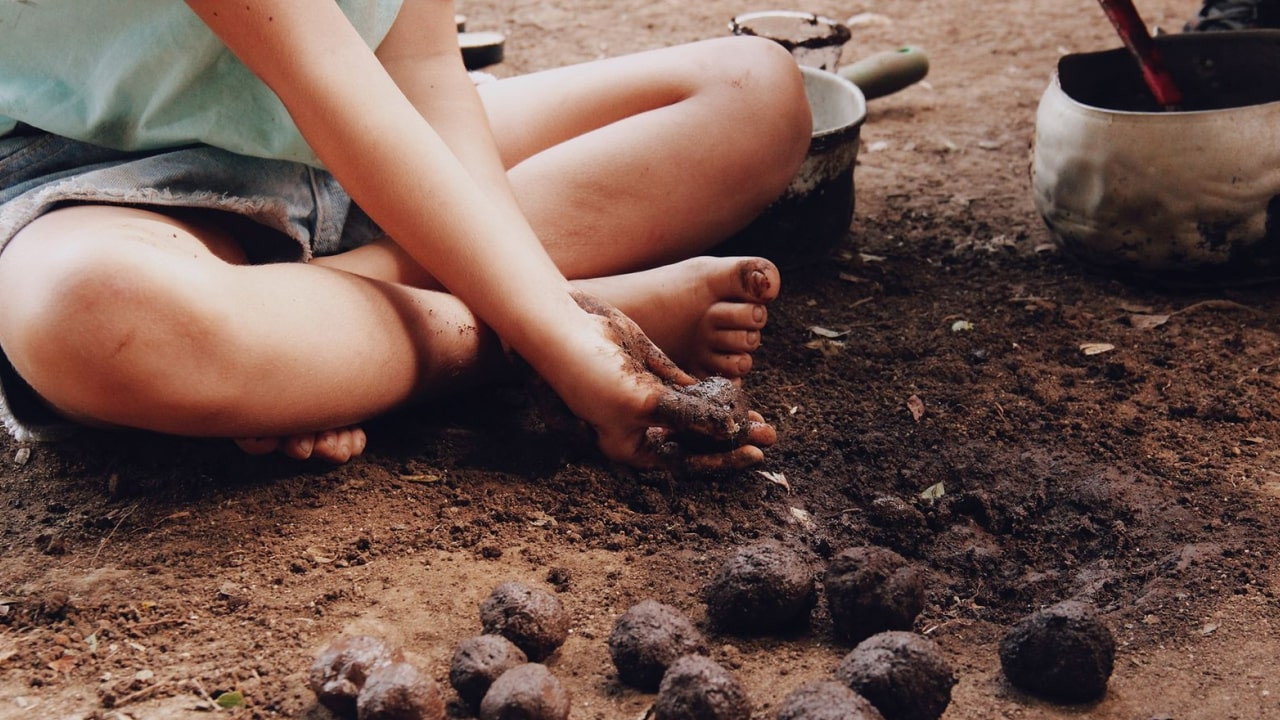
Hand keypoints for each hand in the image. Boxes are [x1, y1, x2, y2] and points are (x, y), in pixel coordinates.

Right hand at [557, 292, 775, 472]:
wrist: (565, 328)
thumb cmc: (592, 374)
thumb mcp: (643, 402)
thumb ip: (688, 416)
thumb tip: (730, 431)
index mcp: (629, 446)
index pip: (683, 462)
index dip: (721, 460)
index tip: (755, 453)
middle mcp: (639, 427)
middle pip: (694, 440)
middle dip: (731, 439)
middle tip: (769, 436)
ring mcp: (647, 399)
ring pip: (696, 414)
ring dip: (727, 417)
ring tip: (761, 419)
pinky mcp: (652, 372)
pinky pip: (688, 388)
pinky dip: (712, 393)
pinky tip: (738, 394)